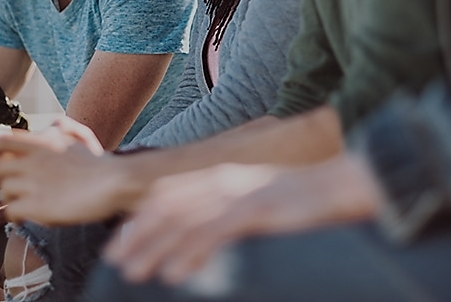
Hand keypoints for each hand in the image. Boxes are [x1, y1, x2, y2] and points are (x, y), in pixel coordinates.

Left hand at [0, 119, 125, 223]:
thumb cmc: (98, 164)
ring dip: (6, 196)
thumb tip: (55, 122)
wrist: (113, 183)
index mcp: (41, 144)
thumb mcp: (79, 138)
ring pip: (3, 191)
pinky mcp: (37, 206)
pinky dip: (15, 214)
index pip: (0, 141)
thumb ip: (62, 129)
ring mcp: (34, 184)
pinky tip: (24, 215)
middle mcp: (33, 161)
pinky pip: (12, 211)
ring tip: (17, 199)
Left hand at [105, 154, 379, 284]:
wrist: (337, 185)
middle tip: (114, 261)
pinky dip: (191, 253)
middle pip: (167, 210)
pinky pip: (214, 233)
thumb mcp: (254, 200)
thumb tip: (203, 230)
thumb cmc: (297, 198)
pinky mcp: (254, 210)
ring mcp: (236, 195)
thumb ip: (226, 209)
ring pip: (183, 224)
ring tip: (133, 273)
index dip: (139, 219)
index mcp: (218, 177)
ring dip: (154, 249)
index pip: (166, 197)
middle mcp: (220, 182)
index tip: (120, 242)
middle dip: (137, 236)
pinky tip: (174, 273)